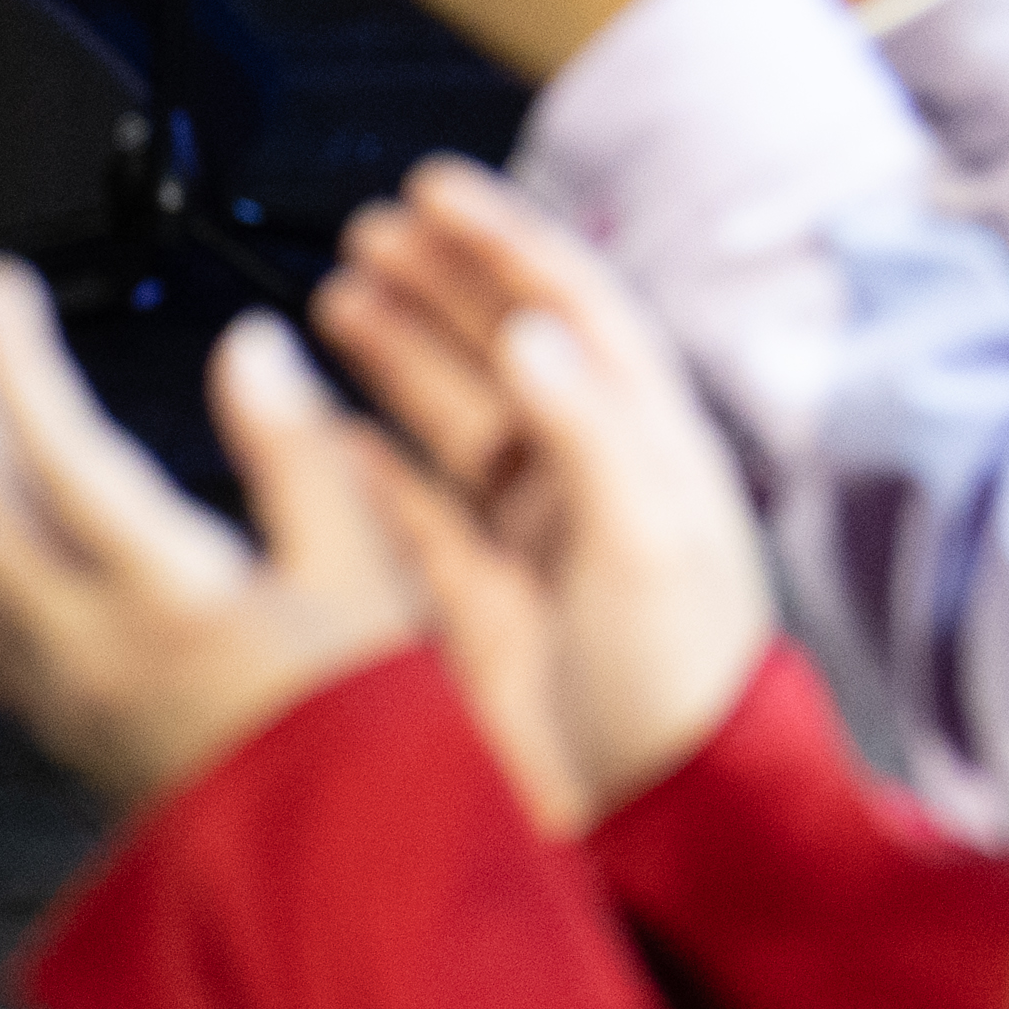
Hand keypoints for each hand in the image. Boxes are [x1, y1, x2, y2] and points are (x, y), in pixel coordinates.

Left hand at [0, 269, 428, 813]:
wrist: (340, 868)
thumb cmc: (369, 735)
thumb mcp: (372, 576)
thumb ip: (303, 456)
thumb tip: (250, 350)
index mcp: (170, 592)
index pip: (57, 450)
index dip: (14, 360)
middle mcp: (91, 645)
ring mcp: (64, 691)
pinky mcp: (65, 725)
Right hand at [304, 163, 773, 832]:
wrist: (659, 817)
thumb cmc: (686, 685)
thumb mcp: (651, 545)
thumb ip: (590, 435)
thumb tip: (532, 335)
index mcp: (644, 443)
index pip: (572, 309)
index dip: (505, 243)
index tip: (437, 191)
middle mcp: (585, 476)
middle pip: (507, 346)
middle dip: (443, 280)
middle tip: (372, 230)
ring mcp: (526, 536)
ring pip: (452, 416)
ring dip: (400, 352)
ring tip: (341, 296)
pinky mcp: (474, 601)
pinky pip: (409, 511)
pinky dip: (364, 463)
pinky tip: (322, 429)